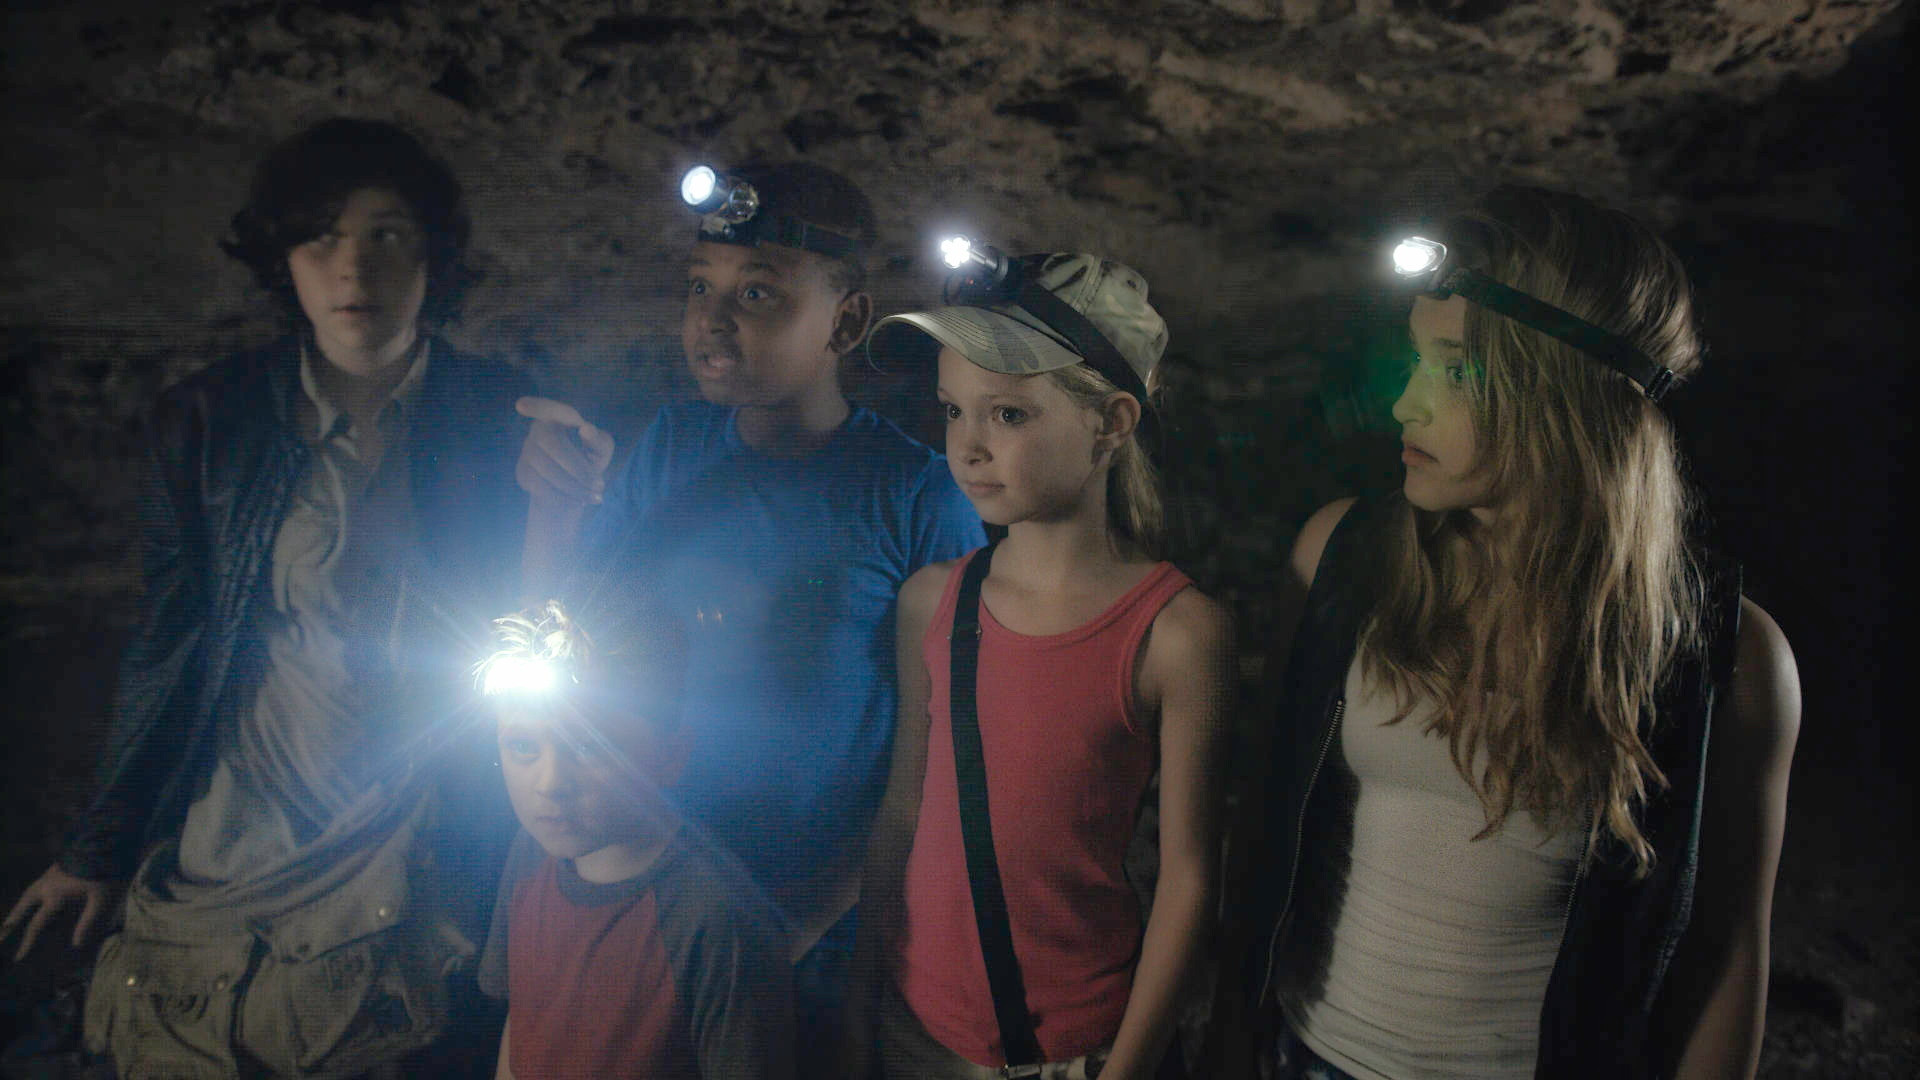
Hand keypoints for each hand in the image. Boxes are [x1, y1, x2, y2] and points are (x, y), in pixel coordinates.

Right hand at [2, 864, 123, 960]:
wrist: (107, 842)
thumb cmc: (107, 872)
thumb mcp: (102, 899)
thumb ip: (88, 922)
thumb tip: (75, 945)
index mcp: (55, 896)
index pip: (36, 925)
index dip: (27, 943)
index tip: (18, 958)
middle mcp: (46, 885)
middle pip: (22, 907)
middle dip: (11, 923)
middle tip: (1, 937)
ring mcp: (49, 875)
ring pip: (28, 894)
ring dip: (19, 908)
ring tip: (12, 920)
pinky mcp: (56, 868)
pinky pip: (36, 887)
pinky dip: (31, 897)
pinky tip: (37, 900)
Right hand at [515, 397, 614, 506]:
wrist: (572, 491)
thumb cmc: (589, 461)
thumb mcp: (601, 451)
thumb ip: (598, 441)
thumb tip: (586, 429)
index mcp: (559, 419)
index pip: (548, 410)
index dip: (536, 407)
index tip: (521, 406)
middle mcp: (538, 431)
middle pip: (552, 444)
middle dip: (578, 467)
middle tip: (599, 485)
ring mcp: (527, 451)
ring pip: (546, 468)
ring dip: (574, 485)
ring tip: (594, 496)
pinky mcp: (522, 472)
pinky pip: (539, 486)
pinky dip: (562, 496)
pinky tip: (578, 501)